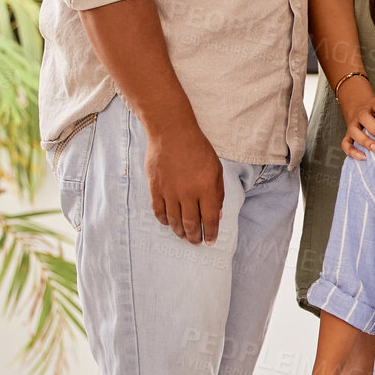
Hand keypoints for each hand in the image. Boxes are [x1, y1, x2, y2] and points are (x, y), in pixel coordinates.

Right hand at [144, 121, 223, 243]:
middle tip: (196, 242)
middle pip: (191, 224)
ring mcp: (170, 191)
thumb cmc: (198, 149)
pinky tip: (169, 223)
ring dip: (180, 232)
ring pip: (174, 221)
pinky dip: (164, 220)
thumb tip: (218, 215)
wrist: (172, 132)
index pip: (210, 219)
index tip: (211, 241)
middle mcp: (188, 193)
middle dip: (195, 237)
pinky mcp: (155, 188)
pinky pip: (159, 211)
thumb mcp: (216, 169)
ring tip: (184, 236)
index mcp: (207, 188)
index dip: (211, 233)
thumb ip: (218, 193)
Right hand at [337, 80, 374, 159]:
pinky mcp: (347, 134)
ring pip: (355, 132)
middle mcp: (361, 113)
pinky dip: (352, 152)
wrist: (357, 103)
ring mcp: (352, 124)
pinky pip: (345, 143)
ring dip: (366, 142)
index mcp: (373, 104)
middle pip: (366, 120)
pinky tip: (363, 157)